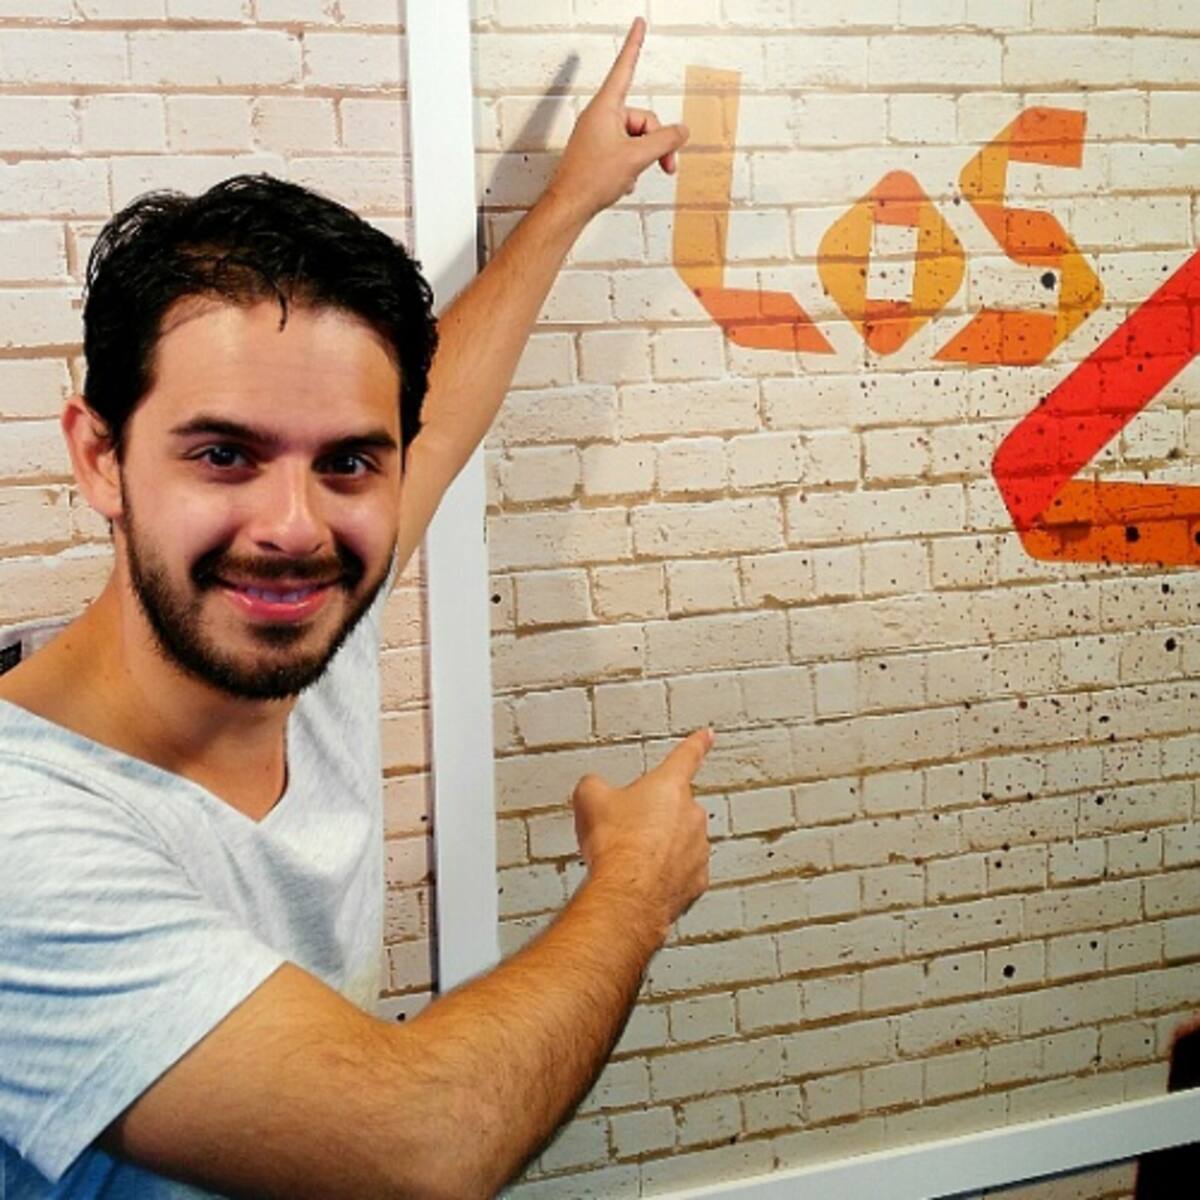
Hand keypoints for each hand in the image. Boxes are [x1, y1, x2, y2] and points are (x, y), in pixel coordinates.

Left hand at [547, 18, 689, 225]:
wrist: (570, 206)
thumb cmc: (591, 179)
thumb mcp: (636, 157)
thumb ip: (665, 141)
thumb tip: (682, 131)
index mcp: (606, 108)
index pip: (625, 68)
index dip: (634, 45)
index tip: (639, 23)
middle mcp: (601, 117)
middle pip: (642, 119)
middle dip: (657, 143)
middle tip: (666, 166)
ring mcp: (598, 136)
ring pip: (635, 139)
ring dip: (643, 158)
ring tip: (633, 176)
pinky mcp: (598, 153)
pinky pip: (624, 152)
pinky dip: (630, 168)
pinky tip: (622, 182)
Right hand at [572, 729, 713, 940]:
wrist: (627, 893)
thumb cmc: (617, 846)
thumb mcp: (591, 799)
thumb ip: (596, 785)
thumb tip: (593, 789)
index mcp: (670, 786)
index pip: (687, 756)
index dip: (697, 744)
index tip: (707, 736)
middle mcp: (692, 815)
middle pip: (674, 808)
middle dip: (653, 817)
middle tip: (627, 830)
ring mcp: (698, 850)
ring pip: (679, 843)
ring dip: (659, 848)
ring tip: (629, 859)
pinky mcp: (696, 883)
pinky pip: (680, 873)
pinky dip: (664, 876)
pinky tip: (641, 881)